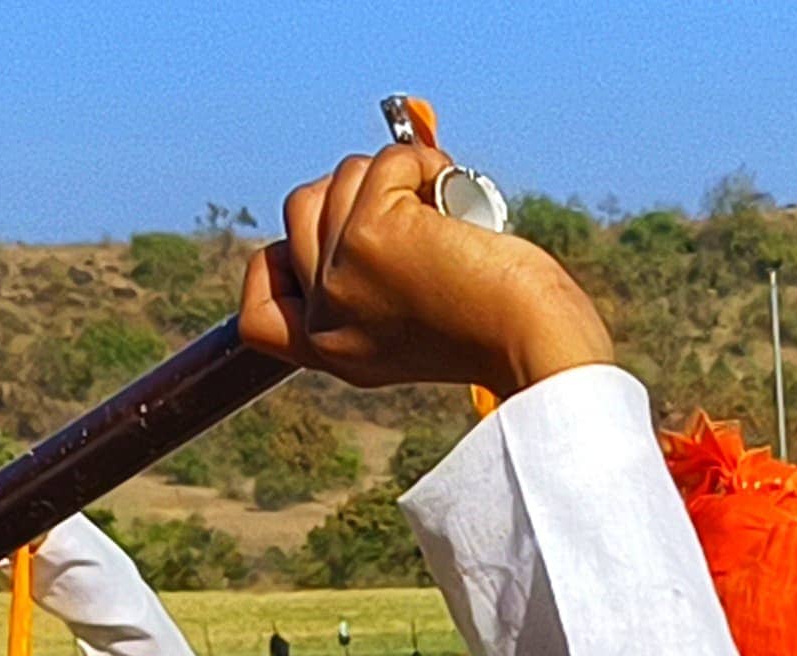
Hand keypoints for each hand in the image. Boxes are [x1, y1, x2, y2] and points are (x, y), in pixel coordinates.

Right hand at [237, 147, 611, 397]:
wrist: (539, 343)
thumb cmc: (498, 330)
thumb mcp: (411, 324)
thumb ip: (366, 287)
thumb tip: (350, 194)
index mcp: (329, 351)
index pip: (257, 314)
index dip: (281, 265)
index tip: (339, 251)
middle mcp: (324, 321)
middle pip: (299, 211)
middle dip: (358, 196)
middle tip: (416, 224)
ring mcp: (341, 277)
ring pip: (339, 180)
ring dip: (395, 177)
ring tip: (443, 220)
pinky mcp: (371, 237)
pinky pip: (386, 164)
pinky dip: (424, 166)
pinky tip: (454, 199)